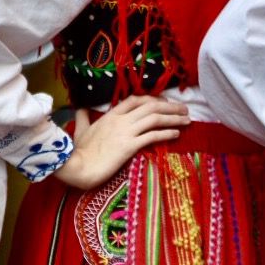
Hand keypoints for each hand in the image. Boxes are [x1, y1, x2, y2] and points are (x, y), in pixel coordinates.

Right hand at [53, 98, 188, 190]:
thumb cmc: (78, 150)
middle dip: (170, 106)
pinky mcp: (130, 146)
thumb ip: (82, 117)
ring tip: (187, 120)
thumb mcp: (80, 129)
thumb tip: (80, 108)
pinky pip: (153, 136)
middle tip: (184, 109)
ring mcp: (126, 132)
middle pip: (151, 106)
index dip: (153, 99)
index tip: (164, 102)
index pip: (136, 100)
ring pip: (155, 119)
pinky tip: (177, 133)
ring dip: (174, 118)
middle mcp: (121, 120)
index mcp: (111, 115)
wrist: (77, 165)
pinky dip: (167, 133)